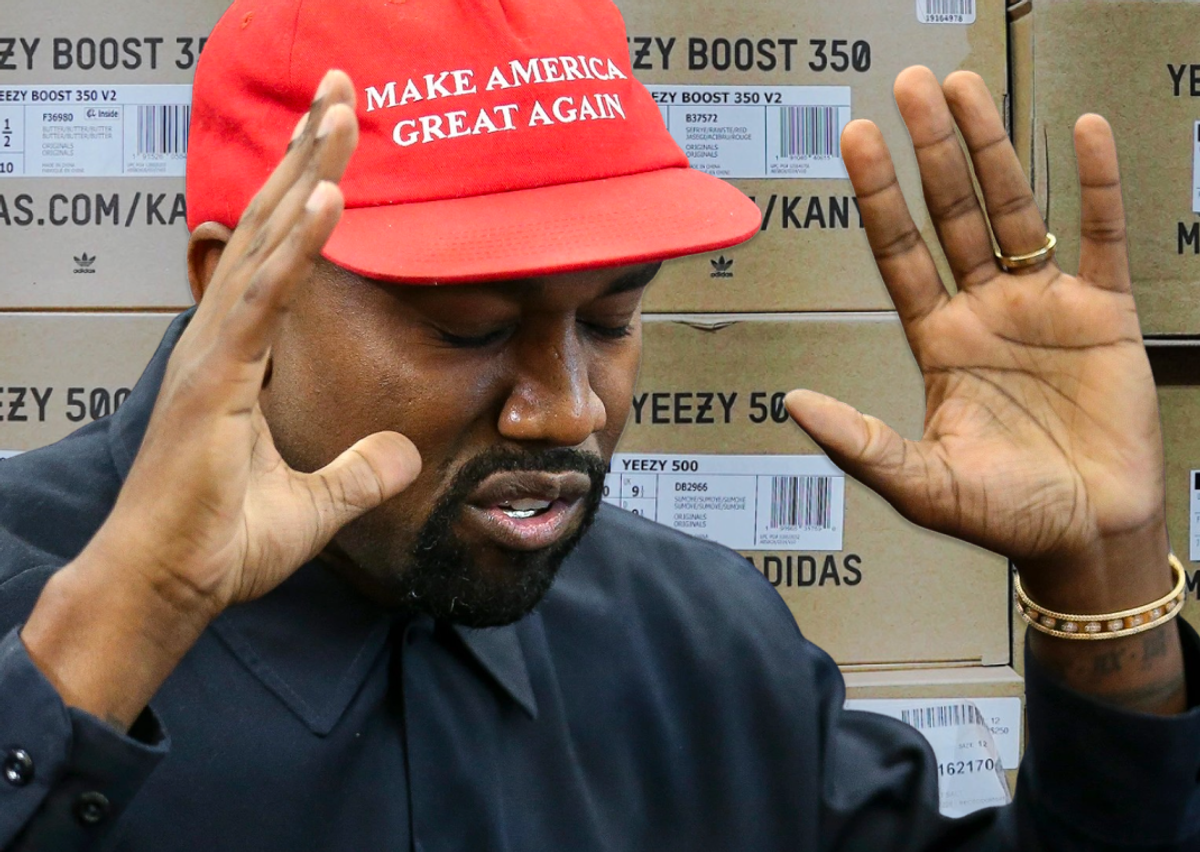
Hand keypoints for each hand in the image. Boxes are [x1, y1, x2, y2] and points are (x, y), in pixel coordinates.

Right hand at [88, 71, 419, 616]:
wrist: (169, 587)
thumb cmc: (219, 543)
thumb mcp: (315, 505)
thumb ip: (360, 472)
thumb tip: (405, 457)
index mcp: (240, 353)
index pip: (280, 254)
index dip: (308, 192)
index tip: (339, 138)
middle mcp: (223, 337)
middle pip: (270, 225)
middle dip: (308, 153)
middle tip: (343, 89)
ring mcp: (215, 352)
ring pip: (265, 242)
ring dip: (306, 172)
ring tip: (342, 111)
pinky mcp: (216, 380)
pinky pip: (264, 300)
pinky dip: (295, 246)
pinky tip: (326, 198)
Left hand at [785, 67, 1165, 602]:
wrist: (1088, 537)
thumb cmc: (1004, 516)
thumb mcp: (921, 483)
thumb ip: (860, 442)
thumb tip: (792, 403)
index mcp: (937, 341)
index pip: (899, 252)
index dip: (878, 195)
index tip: (856, 137)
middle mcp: (984, 310)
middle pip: (952, 212)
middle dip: (932, 149)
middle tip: (911, 85)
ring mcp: (1044, 305)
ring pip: (1015, 210)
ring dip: (993, 148)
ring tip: (967, 88)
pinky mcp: (1104, 313)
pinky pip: (1101, 236)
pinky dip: (1095, 186)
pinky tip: (1081, 133)